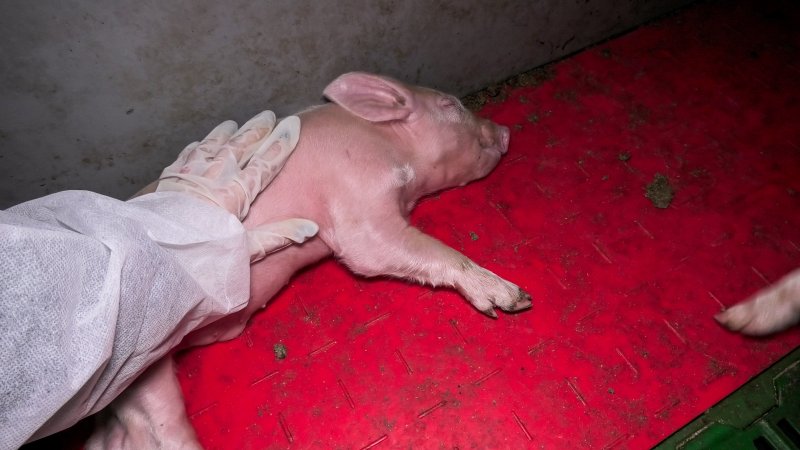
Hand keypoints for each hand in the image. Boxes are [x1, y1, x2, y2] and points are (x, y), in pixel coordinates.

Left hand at [157, 111, 317, 261]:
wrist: (151, 260)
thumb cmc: (200, 261)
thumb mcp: (243, 252)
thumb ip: (277, 236)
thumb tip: (311, 226)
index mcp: (234, 195)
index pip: (264, 164)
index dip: (280, 144)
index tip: (293, 126)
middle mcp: (213, 179)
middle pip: (238, 148)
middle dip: (255, 131)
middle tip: (268, 116)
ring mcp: (189, 177)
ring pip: (211, 147)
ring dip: (225, 134)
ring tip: (234, 124)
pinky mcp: (168, 182)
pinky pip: (186, 157)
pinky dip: (197, 147)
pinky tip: (200, 143)